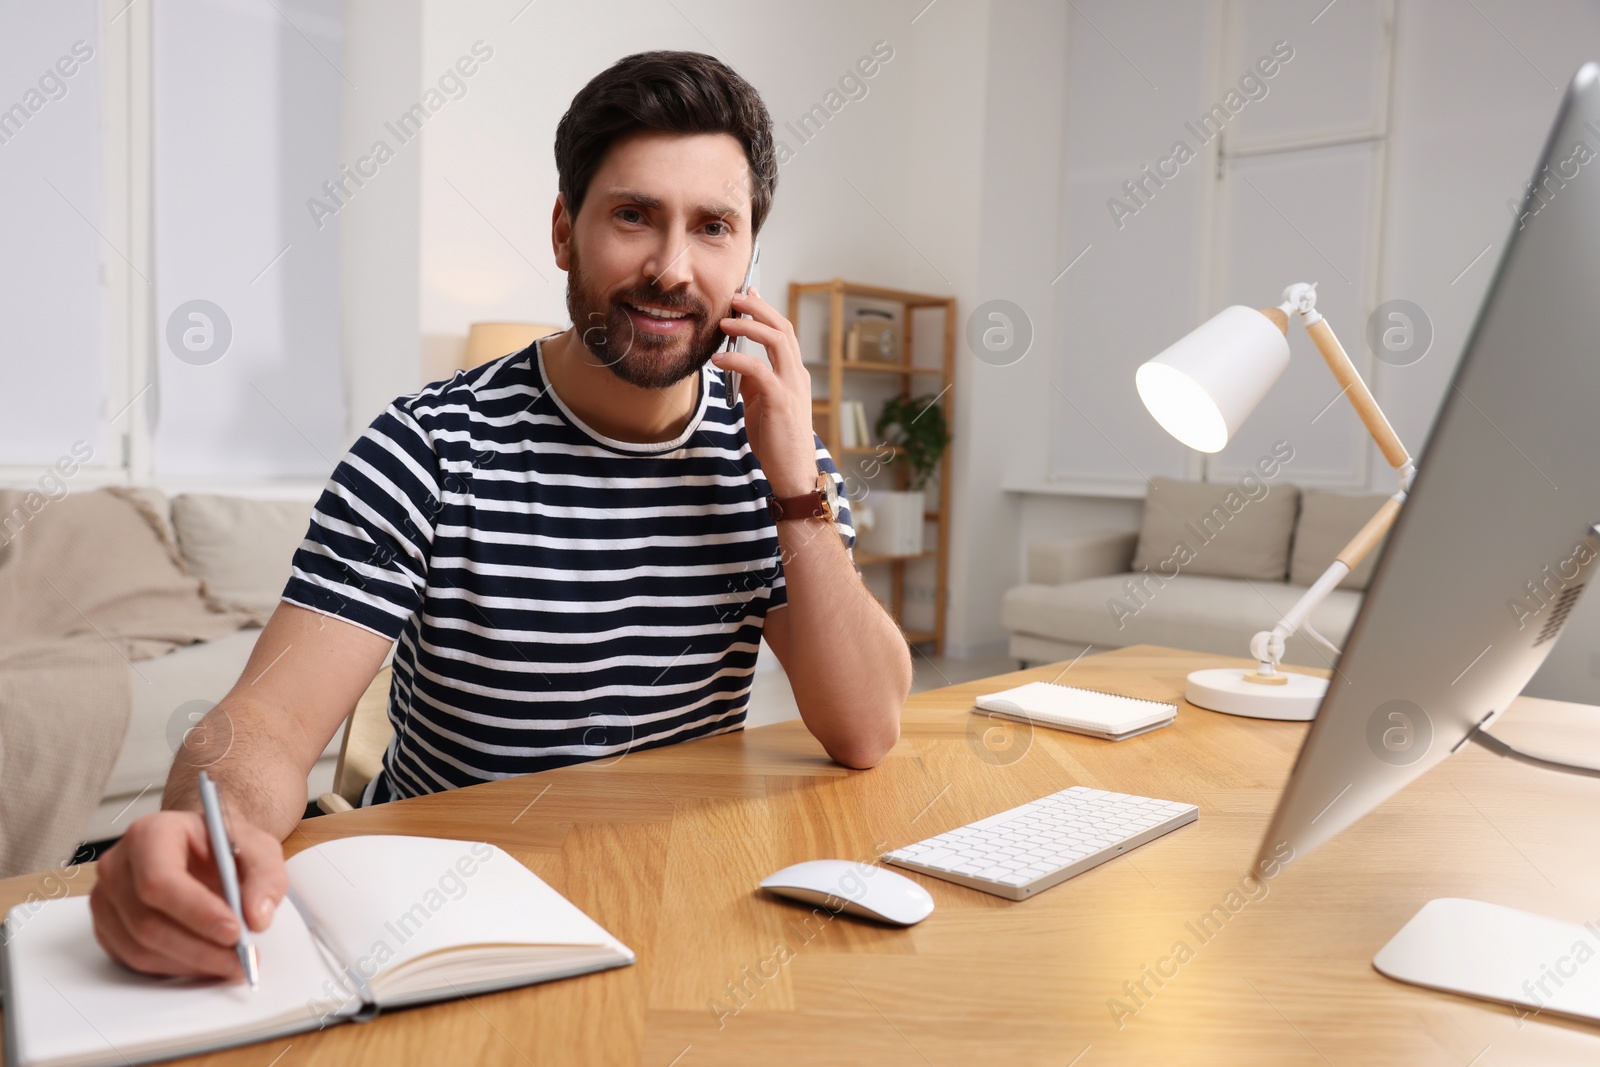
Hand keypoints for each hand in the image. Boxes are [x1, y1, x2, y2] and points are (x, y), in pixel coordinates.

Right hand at [89, 809, 286, 979]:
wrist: (200, 848)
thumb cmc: (223, 844)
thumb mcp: (258, 848)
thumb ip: (266, 877)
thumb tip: (257, 918)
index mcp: (150, 834)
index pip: (160, 881)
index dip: (197, 912)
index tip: (235, 932)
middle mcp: (118, 866)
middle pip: (148, 922)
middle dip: (200, 948)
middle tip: (241, 960)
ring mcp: (106, 899)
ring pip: (140, 948)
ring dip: (191, 964)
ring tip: (231, 964)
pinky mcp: (107, 928)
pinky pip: (134, 960)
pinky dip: (175, 968)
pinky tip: (205, 962)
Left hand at [711, 288, 818, 496]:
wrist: (792, 472)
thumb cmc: (777, 441)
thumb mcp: (762, 404)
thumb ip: (753, 381)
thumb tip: (734, 361)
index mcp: (793, 374)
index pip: (783, 332)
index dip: (765, 310)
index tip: (748, 293)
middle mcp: (797, 375)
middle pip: (782, 328)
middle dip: (758, 308)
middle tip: (734, 296)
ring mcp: (792, 387)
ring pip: (777, 341)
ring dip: (749, 325)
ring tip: (724, 320)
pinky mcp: (781, 401)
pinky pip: (759, 371)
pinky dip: (738, 359)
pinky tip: (719, 357)